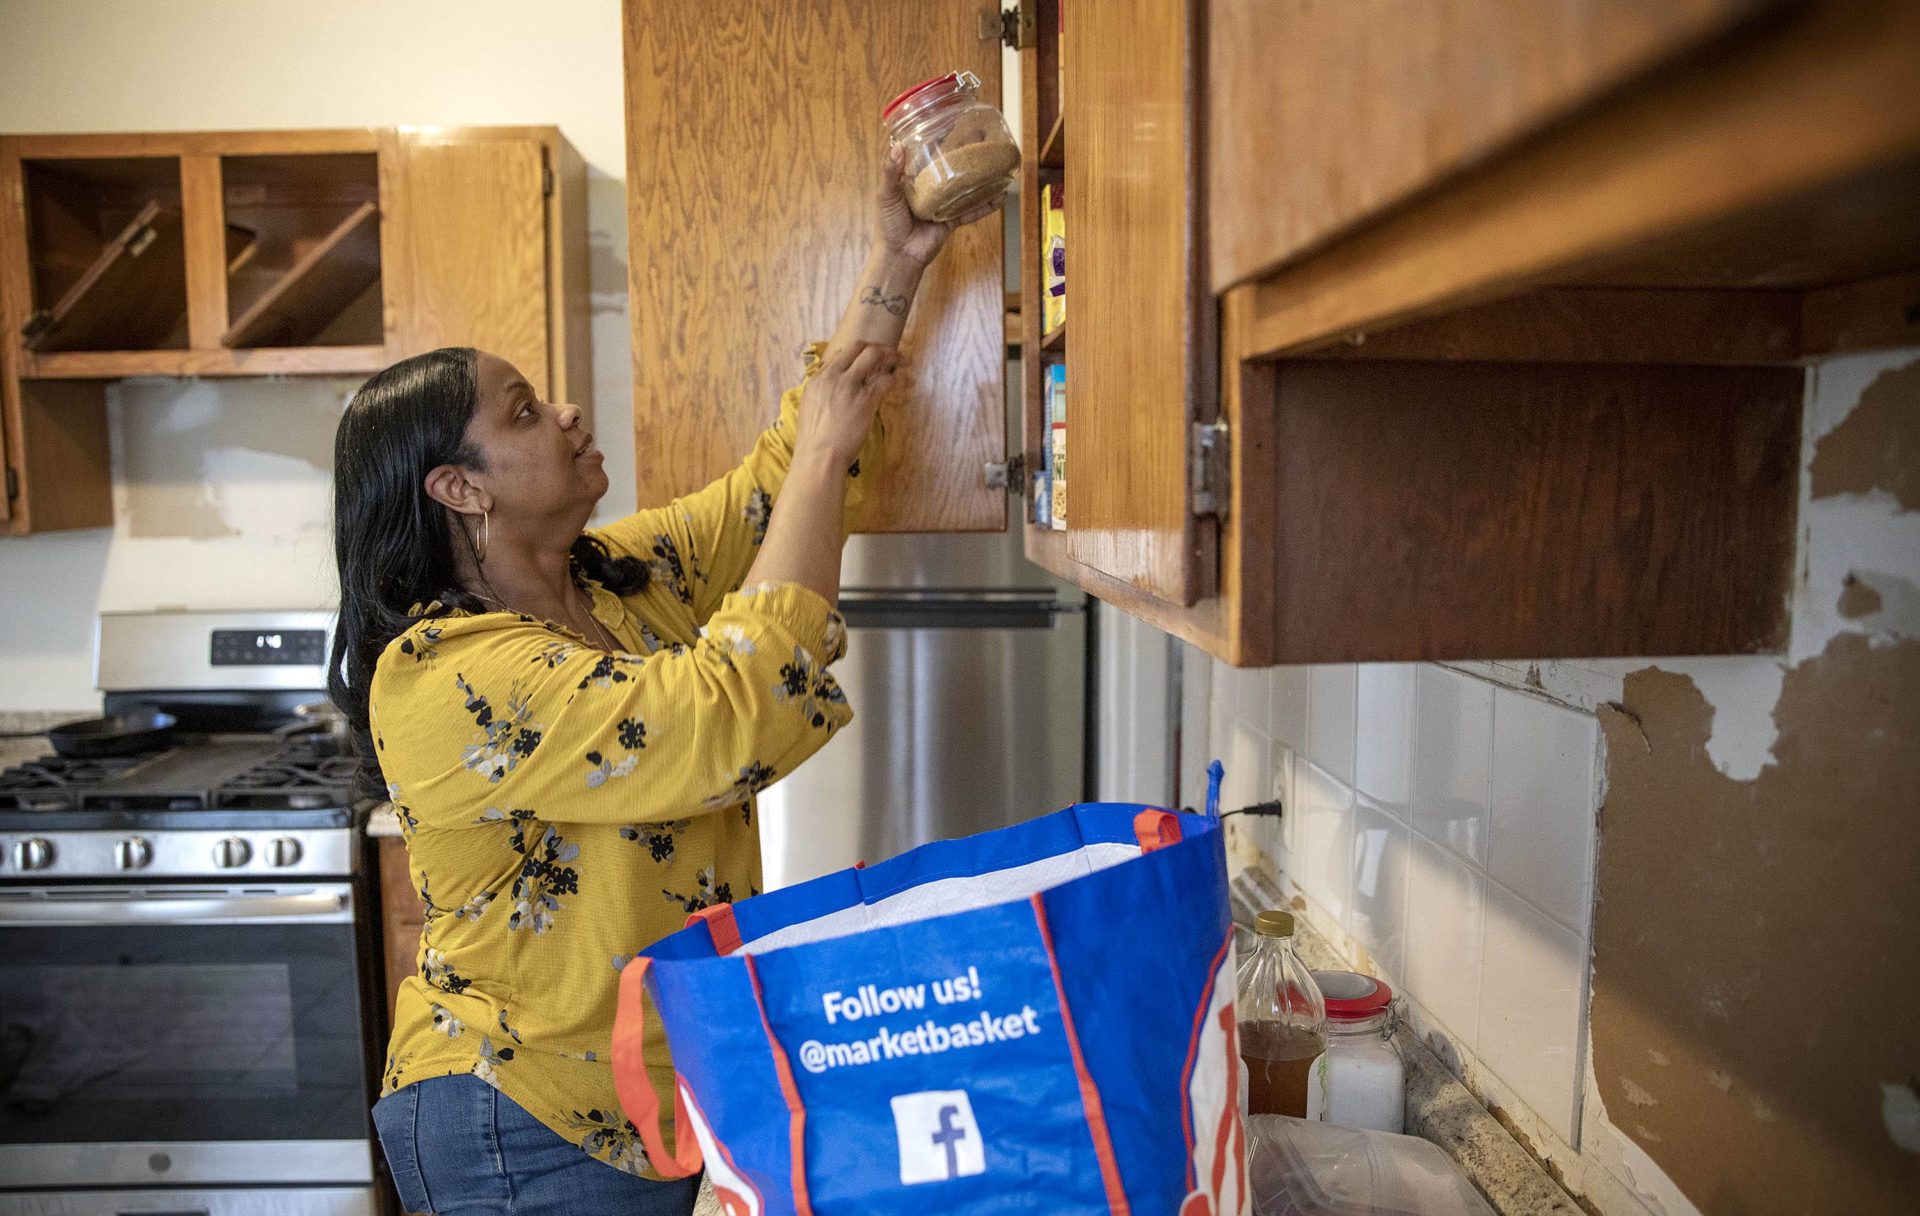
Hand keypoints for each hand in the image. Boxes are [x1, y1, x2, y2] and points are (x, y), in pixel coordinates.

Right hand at [795, 340, 899, 467]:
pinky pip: (886, 380)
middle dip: (876, 347)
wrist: (818, 456)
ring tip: (902, 360)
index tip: (867, 359)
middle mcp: (833, 377)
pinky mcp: (865, 400)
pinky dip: (897, 379)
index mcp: (818, 379)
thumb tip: (833, 392)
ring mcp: (849, 386)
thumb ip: (823, 394)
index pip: (840, 353)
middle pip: (857, 347)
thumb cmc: (814, 441)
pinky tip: (903, 382)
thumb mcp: (811, 409)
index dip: (857, 353)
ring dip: (891, 356)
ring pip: (873, 356)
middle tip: (889, 354)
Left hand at [876, 145, 1005, 266]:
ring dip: (980, 179)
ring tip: (995, 165)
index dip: (940, 142)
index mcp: (914, 179)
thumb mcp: (886, 195)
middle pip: (950, 169)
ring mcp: (943, 204)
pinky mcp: (952, 220)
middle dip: (965, 156)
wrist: (900, 255)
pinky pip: (971, 211)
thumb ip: (891, 172)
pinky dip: (985, 205)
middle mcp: (930, 189)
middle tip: (981, 140)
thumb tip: (898, 146)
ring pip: (965, 188)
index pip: (928, 156)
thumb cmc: (889, 225)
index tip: (954, 125)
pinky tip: (999, 197)